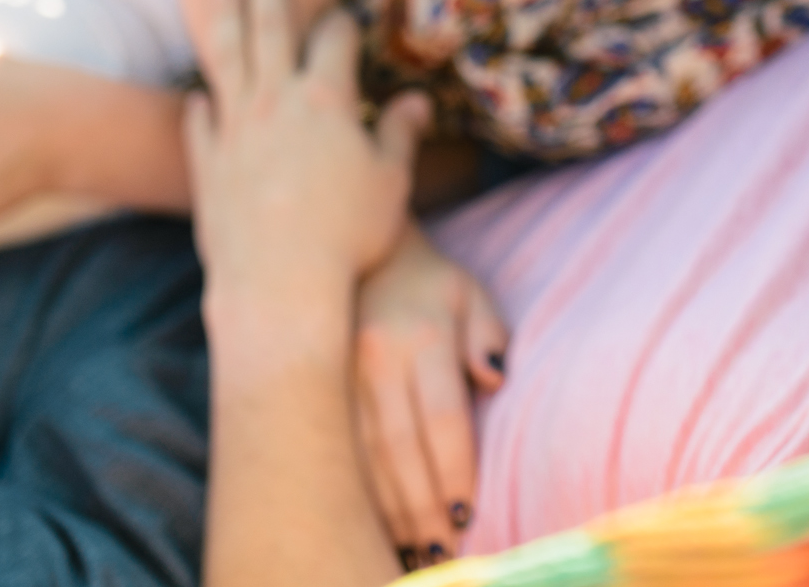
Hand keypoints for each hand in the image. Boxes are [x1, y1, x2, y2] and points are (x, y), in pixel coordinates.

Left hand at [185, 0, 418, 303]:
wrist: (278, 284)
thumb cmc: (347, 235)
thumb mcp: (391, 183)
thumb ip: (401, 135)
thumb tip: (418, 101)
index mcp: (326, 99)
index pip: (334, 39)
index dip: (341, 21)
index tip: (343, 13)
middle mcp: (275, 101)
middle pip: (269, 26)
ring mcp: (234, 129)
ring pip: (225, 56)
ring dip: (223, 14)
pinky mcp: (206, 164)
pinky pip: (199, 121)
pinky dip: (200, 103)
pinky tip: (198, 94)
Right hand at [353, 224, 507, 563]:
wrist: (357, 258)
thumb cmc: (429, 287)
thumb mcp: (470, 296)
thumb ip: (488, 337)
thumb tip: (494, 380)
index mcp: (419, 337)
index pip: (441, 419)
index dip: (454, 472)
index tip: (467, 514)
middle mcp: (372, 359)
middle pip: (398, 449)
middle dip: (421, 508)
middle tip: (443, 549)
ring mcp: (336, 377)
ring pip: (360, 459)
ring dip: (387, 512)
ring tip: (415, 549)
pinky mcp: (313, 392)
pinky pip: (336, 453)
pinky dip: (358, 495)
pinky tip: (375, 525)